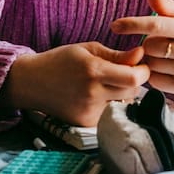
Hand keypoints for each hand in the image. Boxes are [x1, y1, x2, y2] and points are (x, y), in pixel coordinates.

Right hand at [4, 42, 147, 126]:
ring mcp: (88, 111)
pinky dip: (108, 104)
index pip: (134, 78)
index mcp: (93, 70)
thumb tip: (141, 54)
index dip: (143, 72)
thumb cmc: (60, 61)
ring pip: (123, 103)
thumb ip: (117, 55)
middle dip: (134, 81)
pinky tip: (94, 96)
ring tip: (106, 84)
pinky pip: (109, 113)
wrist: (31, 82)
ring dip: (122, 93)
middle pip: (133, 92)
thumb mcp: (88, 50)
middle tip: (125, 73)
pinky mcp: (85, 123)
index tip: (141, 66)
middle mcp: (92, 93)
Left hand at [110, 0, 173, 98]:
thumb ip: (163, 1)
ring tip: (164, 55)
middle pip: (150, 46)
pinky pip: (154, 81)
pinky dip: (153, 74)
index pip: (156, 25)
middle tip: (158, 42)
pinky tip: (165, 68)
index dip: (133, 24)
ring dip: (150, 59)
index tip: (115, 25)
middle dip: (147, 43)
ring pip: (151, 64)